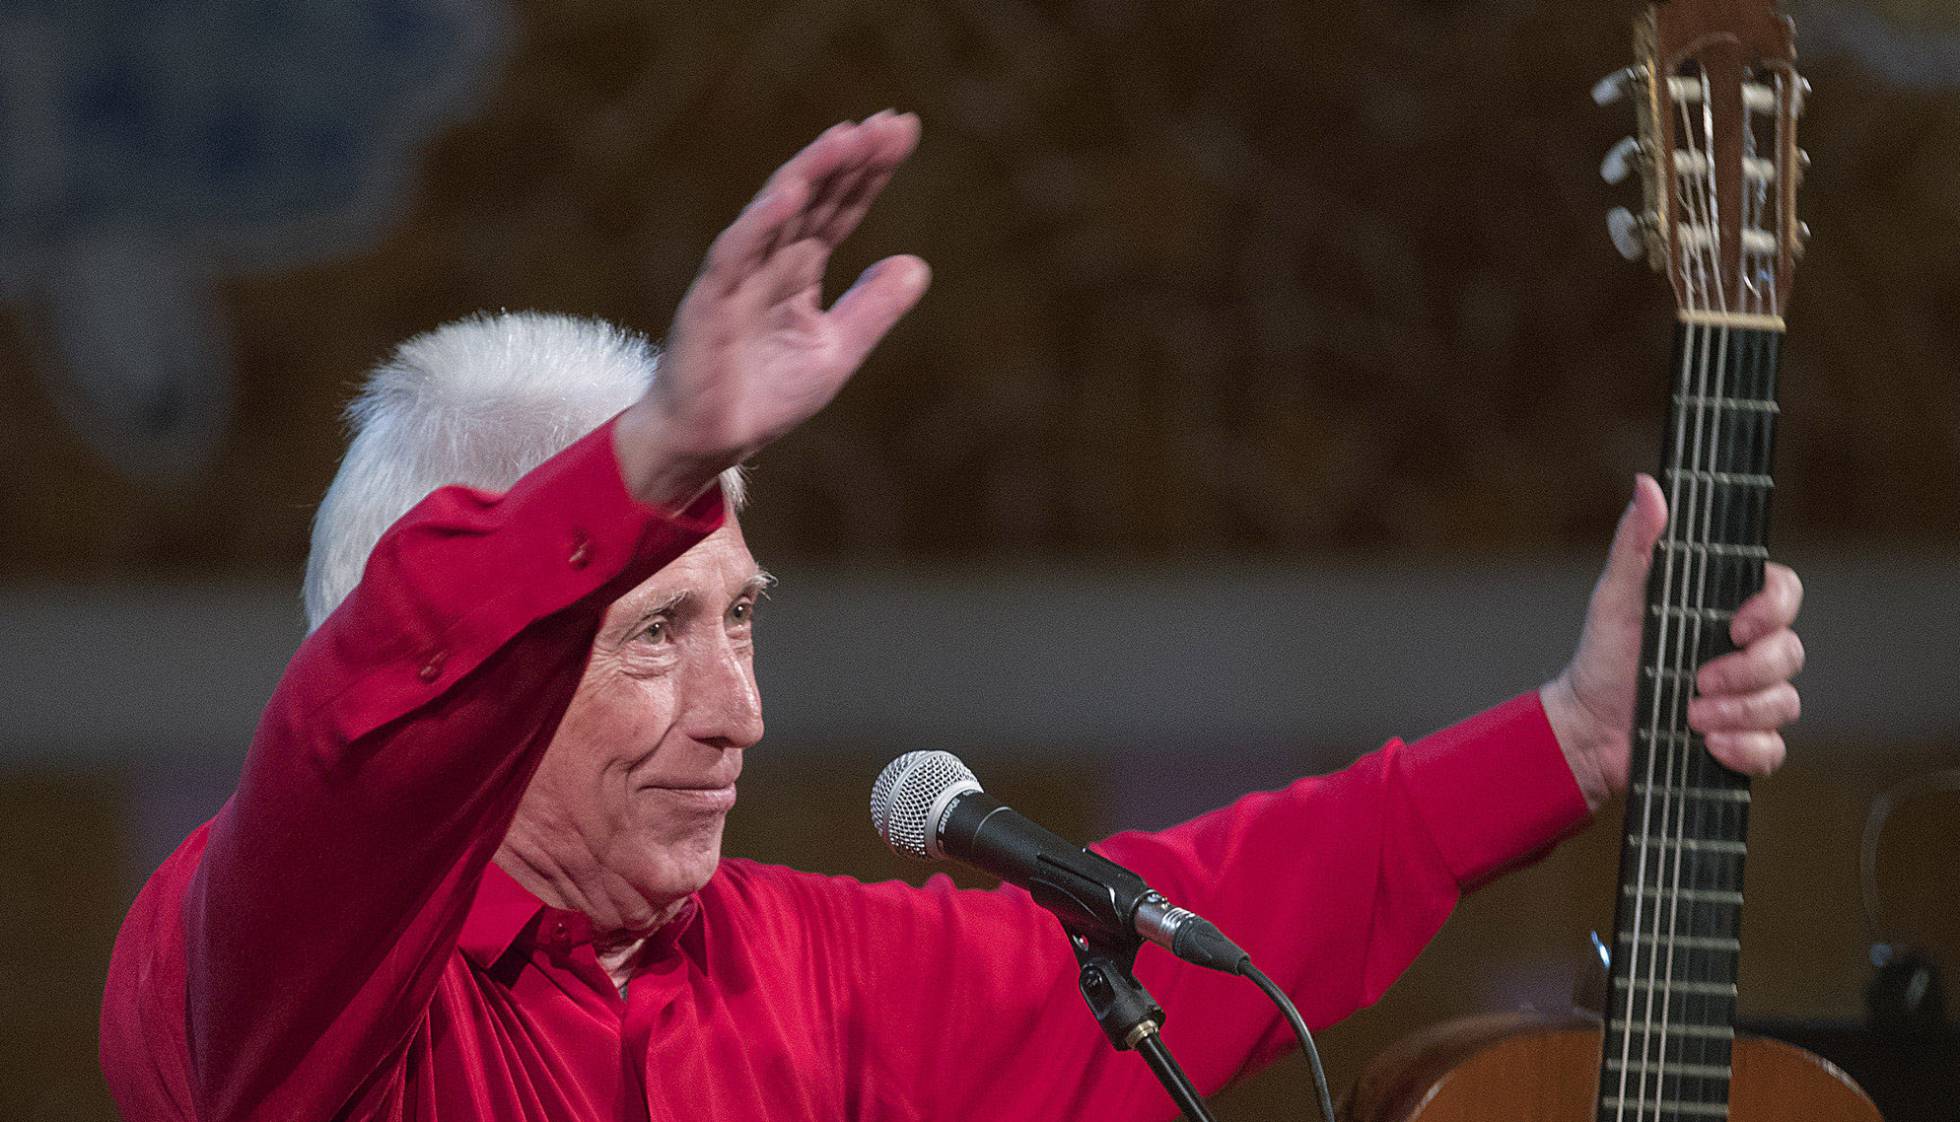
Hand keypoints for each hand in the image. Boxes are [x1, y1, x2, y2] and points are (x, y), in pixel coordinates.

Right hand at [616, 111, 930, 507]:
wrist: (706, 442)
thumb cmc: (761, 395)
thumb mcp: (835, 351)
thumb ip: (872, 308)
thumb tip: (918, 264)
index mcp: (797, 269)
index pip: (838, 208)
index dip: (869, 172)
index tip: (903, 131)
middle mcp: (768, 261)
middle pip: (814, 198)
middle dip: (850, 159)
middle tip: (889, 122)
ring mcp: (737, 276)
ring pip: (775, 212)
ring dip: (810, 172)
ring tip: (848, 137)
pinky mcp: (710, 301)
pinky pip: (735, 253)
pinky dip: (761, 222)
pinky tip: (791, 192)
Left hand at [1541, 474, 1805, 810]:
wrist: (1587, 728)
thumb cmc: (1602, 658)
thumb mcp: (1615, 597)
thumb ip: (1637, 544)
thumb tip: (1648, 486)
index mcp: (1723, 611)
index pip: (1782, 594)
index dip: (1774, 608)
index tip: (1737, 625)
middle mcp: (1745, 652)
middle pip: (1791, 652)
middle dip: (1748, 671)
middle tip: (1699, 681)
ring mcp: (1748, 699)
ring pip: (1784, 702)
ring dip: (1739, 711)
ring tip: (1691, 715)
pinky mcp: (1743, 743)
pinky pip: (1773, 748)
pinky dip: (1745, 748)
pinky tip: (1708, 744)